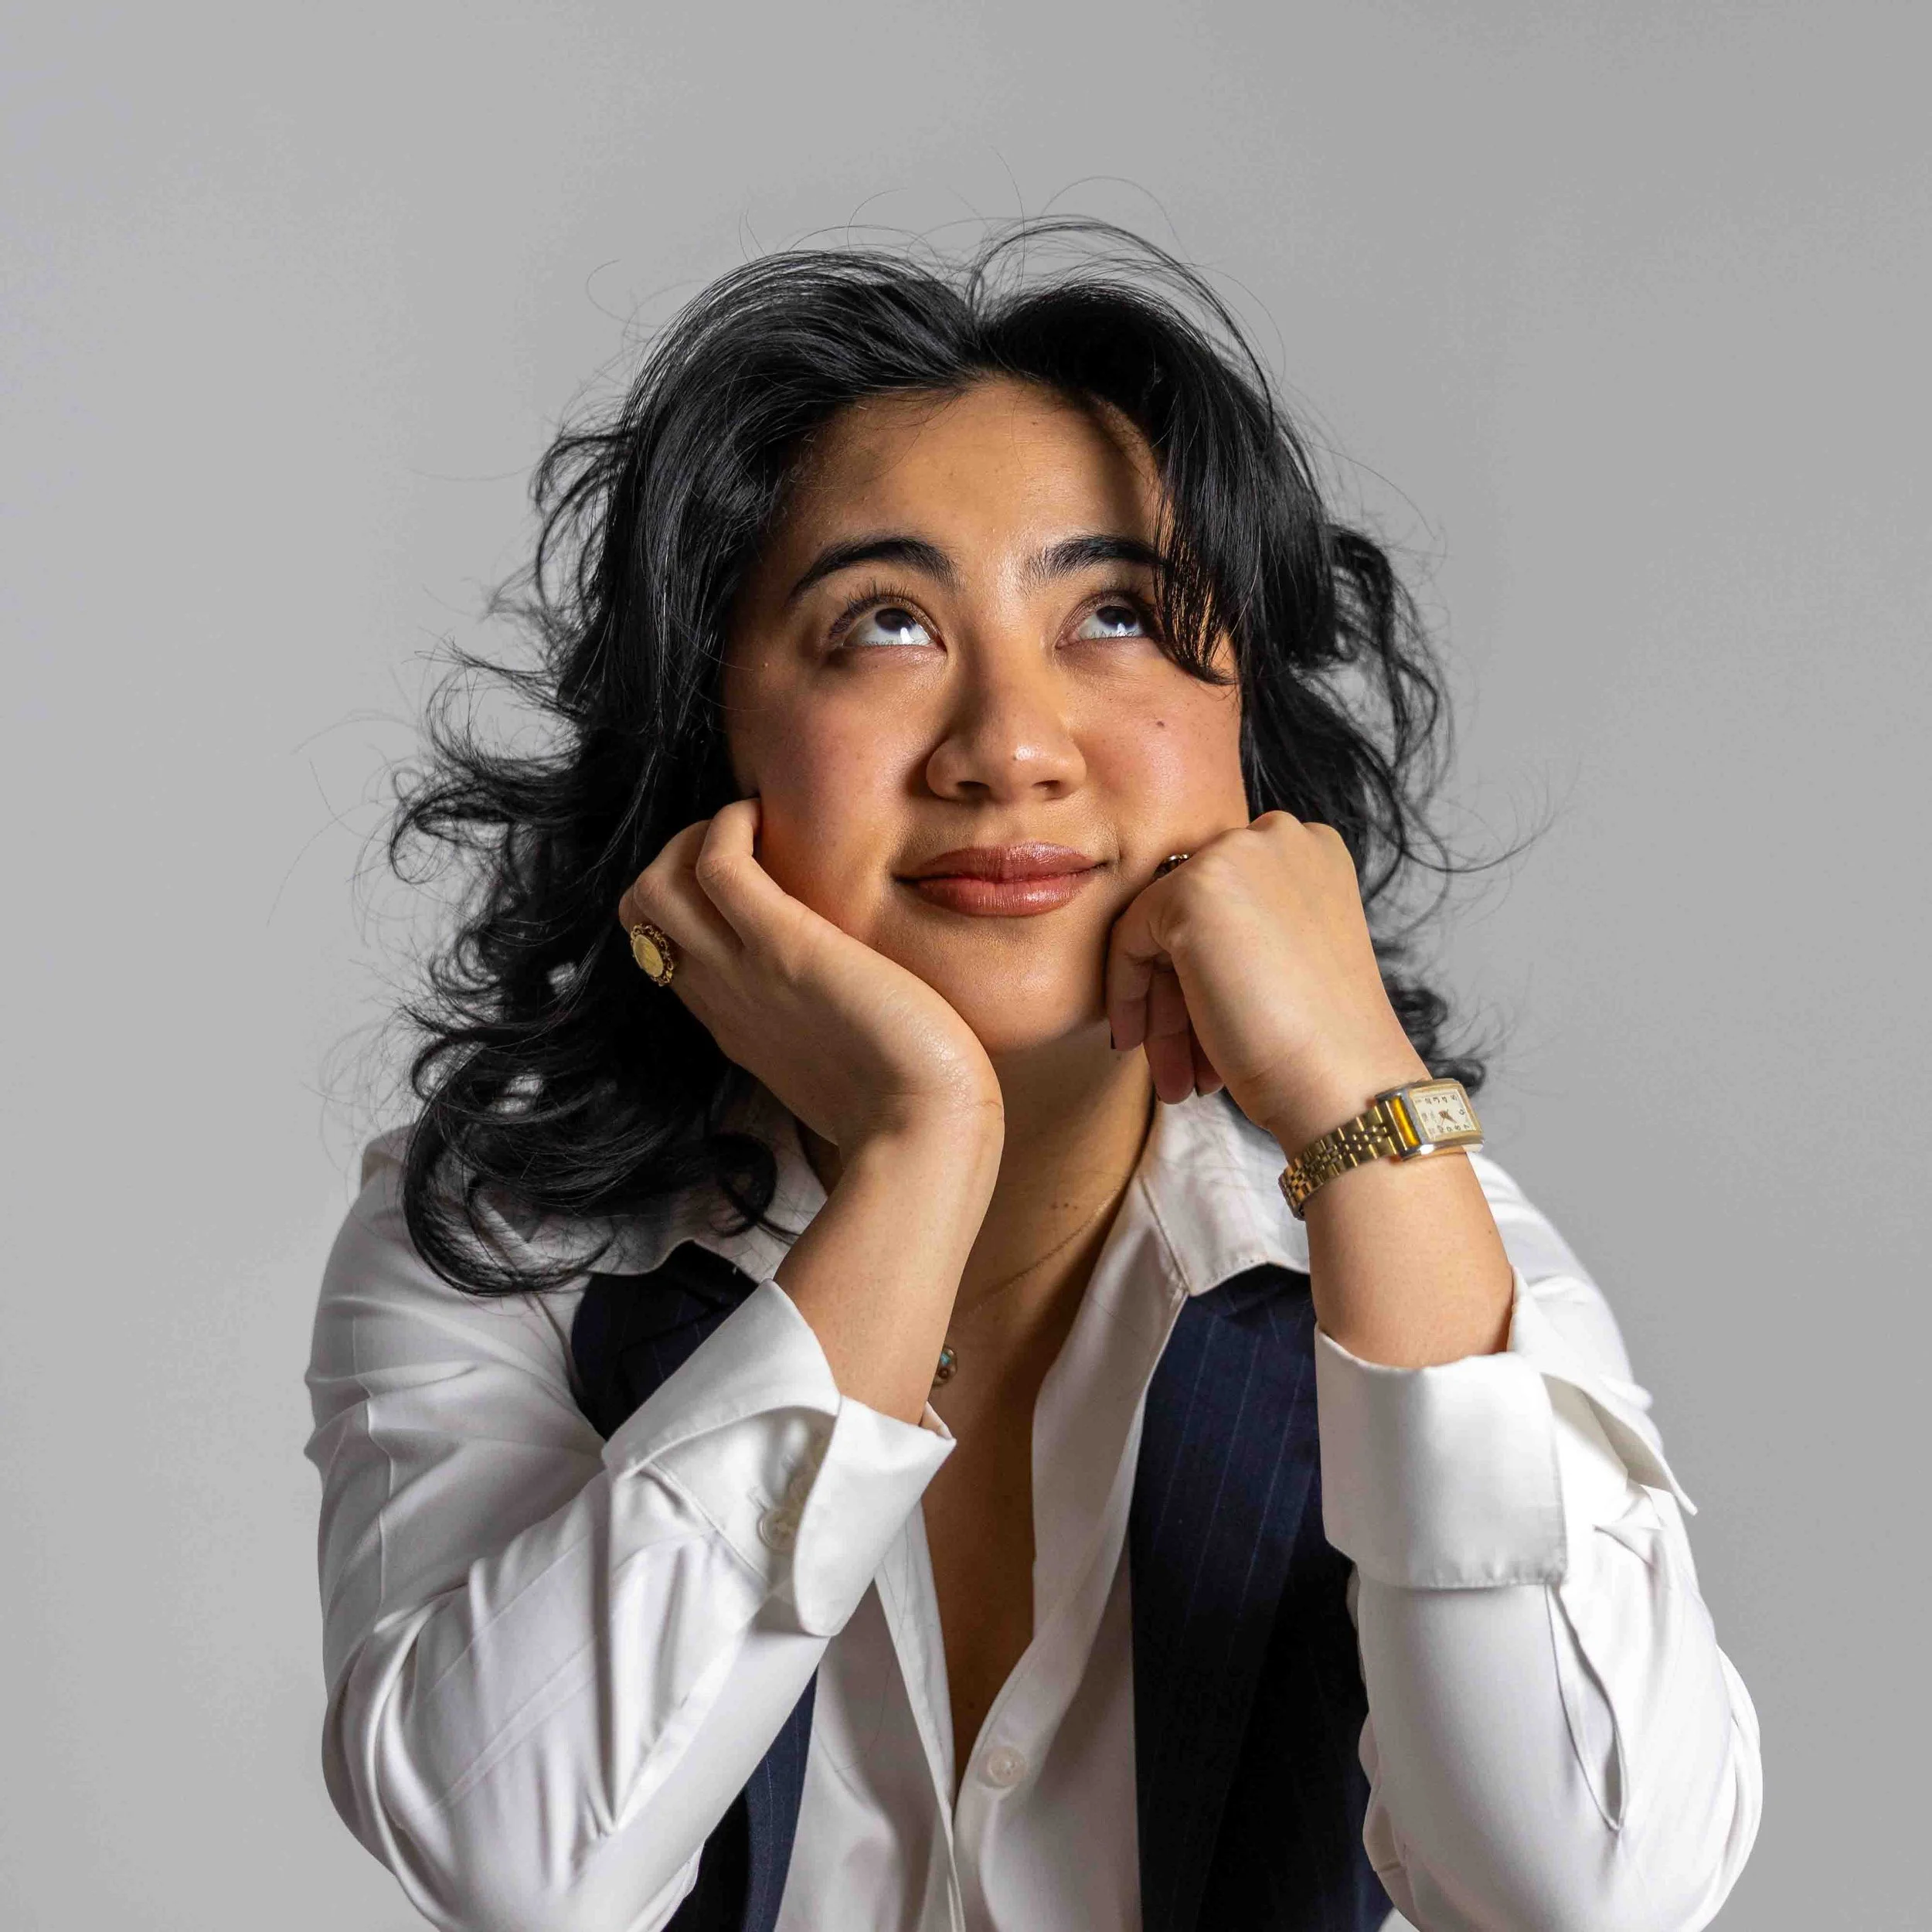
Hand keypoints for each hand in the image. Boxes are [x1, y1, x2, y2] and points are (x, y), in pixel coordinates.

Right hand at [617, 799, 1002, 1151]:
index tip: (744, 880)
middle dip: (674, 858)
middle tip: (741, 843)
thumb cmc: (905, 1112)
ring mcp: (743, 972)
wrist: (924, 1131)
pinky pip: (717, 863)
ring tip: (751, 826)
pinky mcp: (783, 946)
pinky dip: (728, 824)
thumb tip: (854, 1019)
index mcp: (737, 1027)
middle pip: (643, 915)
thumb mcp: (840, 1072)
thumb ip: (823, 1037)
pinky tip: (767, 818)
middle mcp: (724, 998)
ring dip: (692, 836)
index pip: (671, 953)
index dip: (690, 905)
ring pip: (655, 887)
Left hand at [1104, 813, 1429, 1152]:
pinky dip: (1129, 994)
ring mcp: (1235, 856)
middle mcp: (1278, 836)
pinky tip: (1142, 1046)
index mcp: (1312, 851)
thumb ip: (1242, 931)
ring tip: (1169, 1077)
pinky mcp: (1192, 890)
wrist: (1340, 1081)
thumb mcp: (1287, 961)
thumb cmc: (1323, 1041)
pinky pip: (1130, 939)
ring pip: (1159, 929)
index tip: (1202, 1034)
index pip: (1228, 903)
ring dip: (1160, 1009)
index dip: (1207, 972)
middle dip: (1180, 998)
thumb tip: (1171, 952)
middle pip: (1192, 915)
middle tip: (1180, 1065)